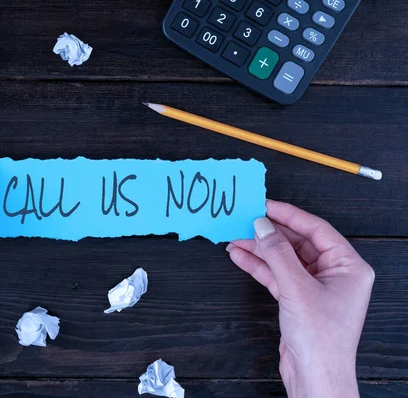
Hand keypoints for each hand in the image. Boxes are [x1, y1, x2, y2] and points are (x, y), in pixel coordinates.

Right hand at [227, 200, 373, 397]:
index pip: (316, 229)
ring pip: (283, 259)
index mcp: (348, 266)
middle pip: (297, 243)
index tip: (265, 205)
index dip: (288, 215)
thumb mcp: (297, 289)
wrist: (315, 378)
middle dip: (269, 233)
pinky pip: (276, 274)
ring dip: (259, 249)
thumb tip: (263, 226)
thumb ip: (278, 254)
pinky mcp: (298, 299)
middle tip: (245, 220)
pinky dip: (258, 266)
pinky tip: (240, 256)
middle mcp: (334, 274)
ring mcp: (315, 287)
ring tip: (235, 237)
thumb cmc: (321, 340)